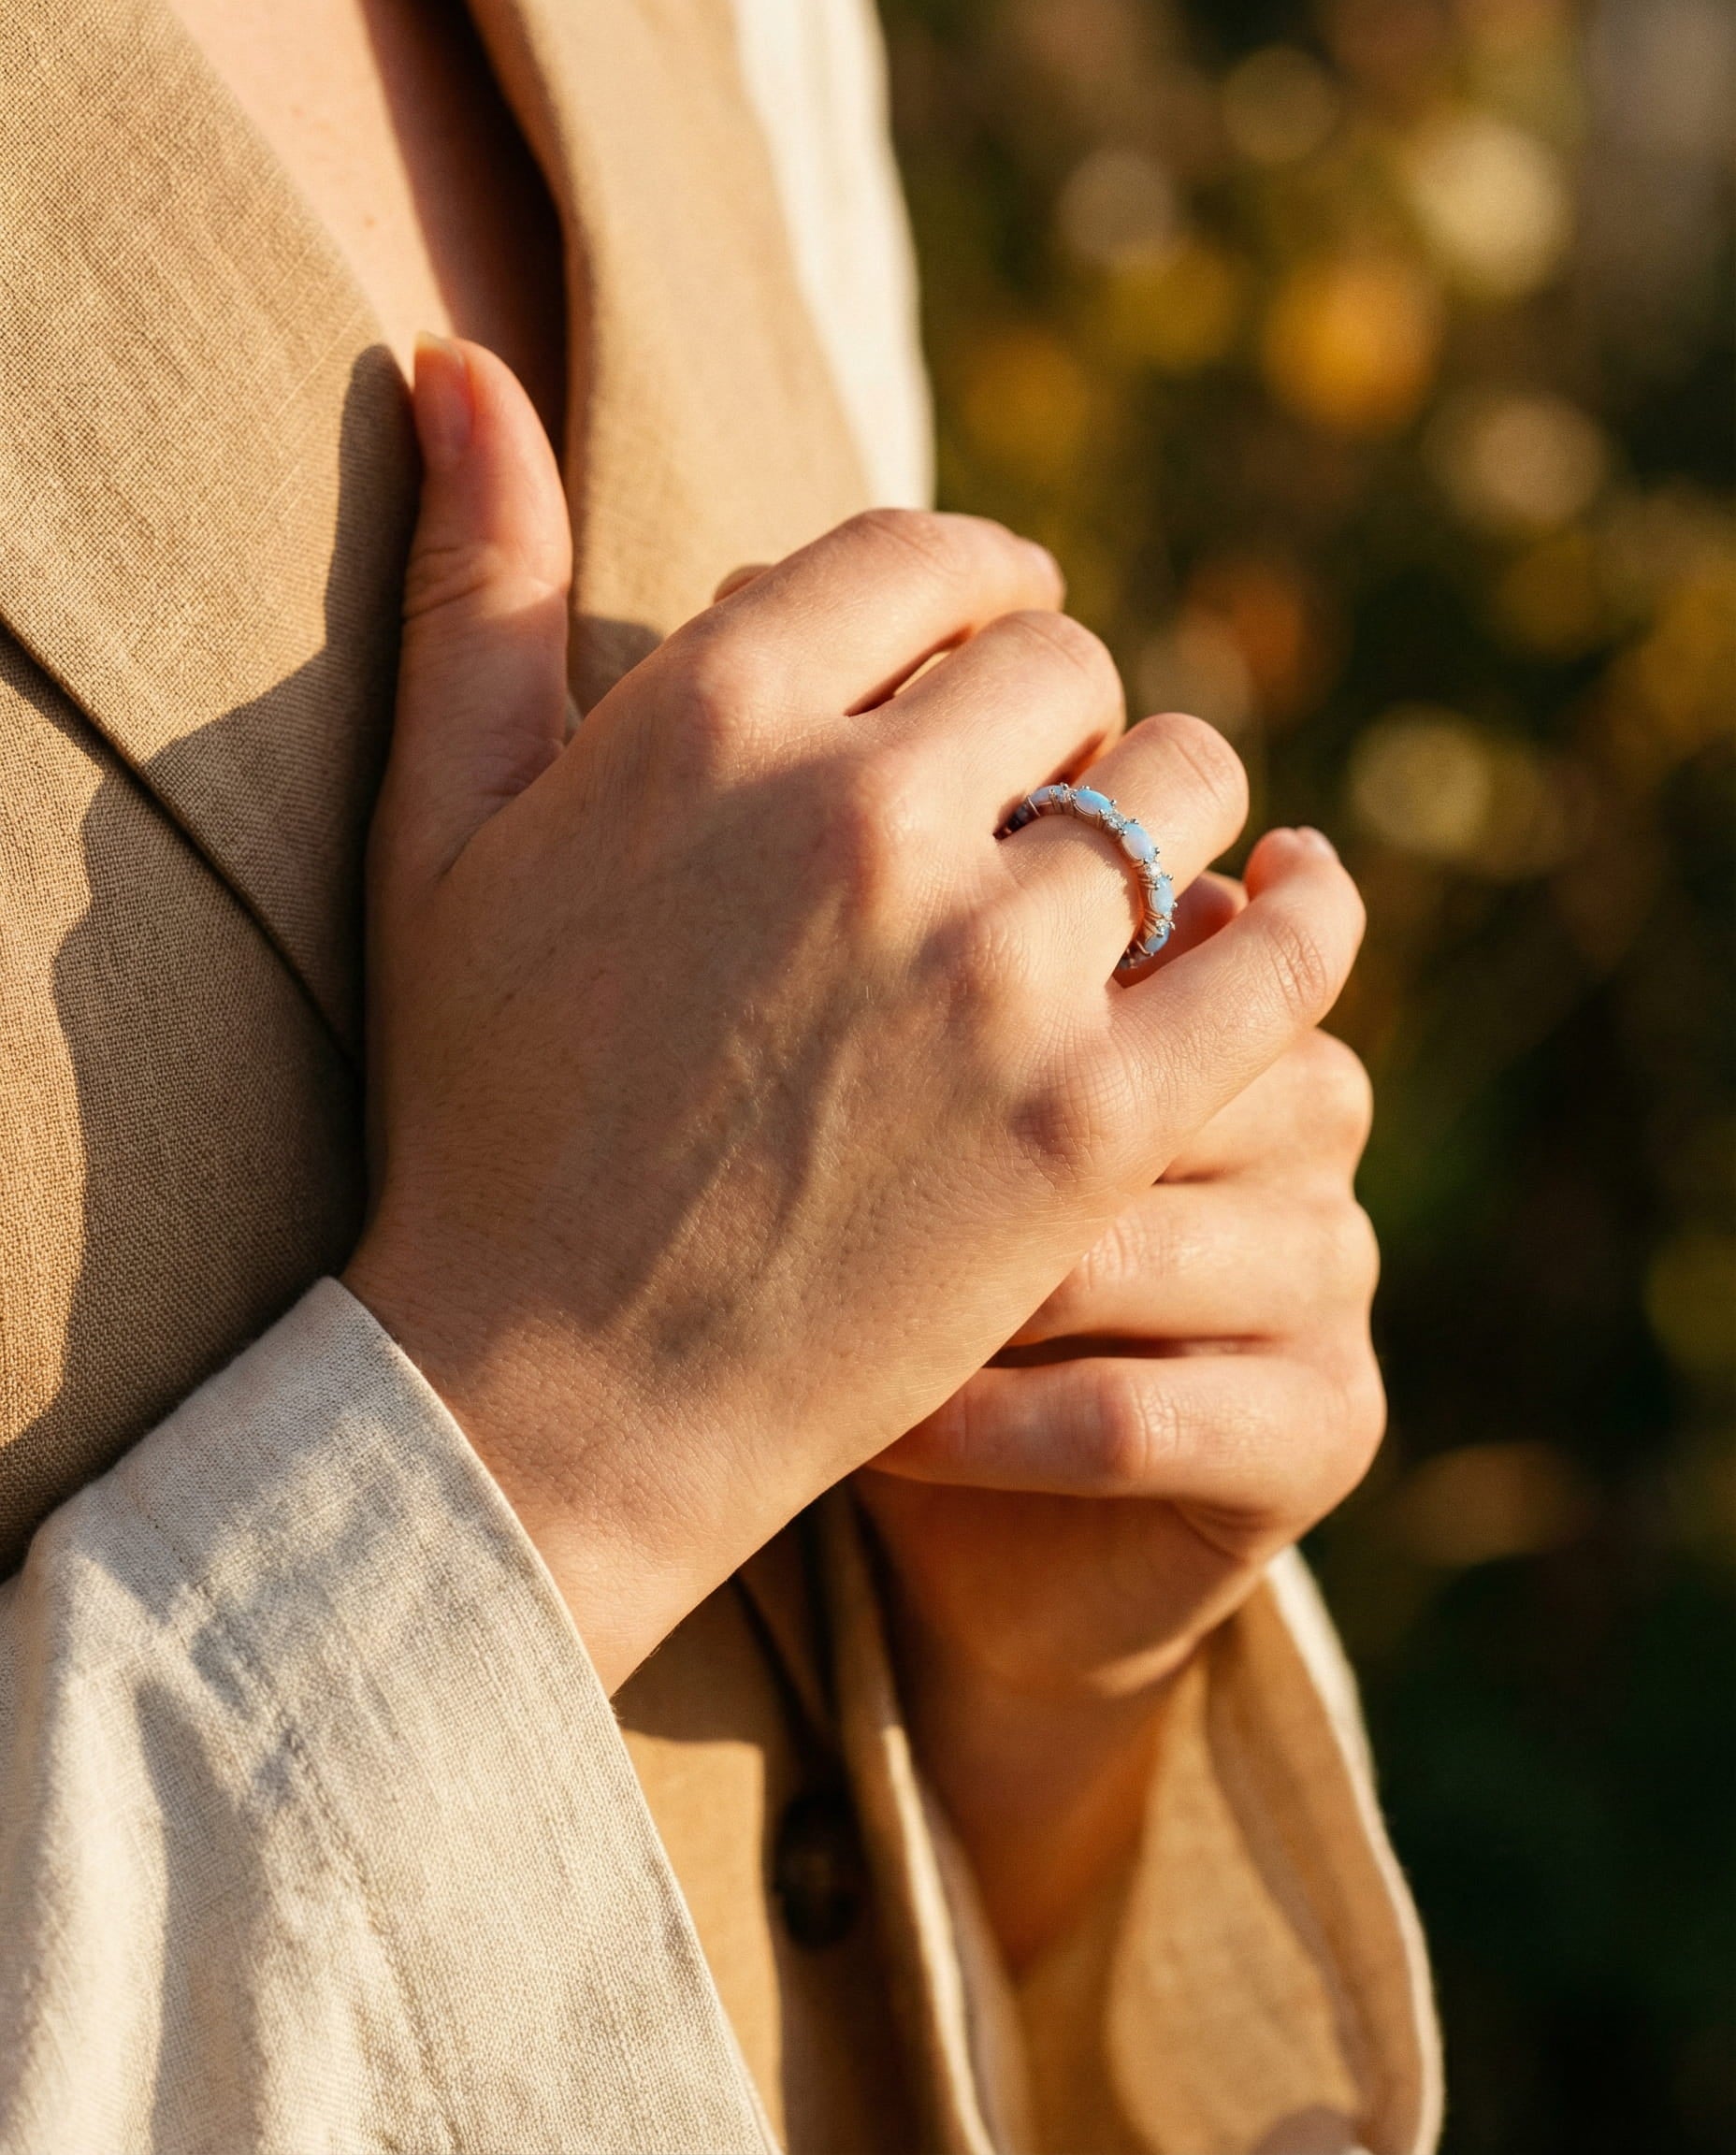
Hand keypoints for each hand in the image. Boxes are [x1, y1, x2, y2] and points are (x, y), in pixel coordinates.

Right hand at [343, 338, 1365, 1691]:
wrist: (546, 1395)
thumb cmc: (480, 1114)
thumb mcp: (434, 836)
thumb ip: (473, 590)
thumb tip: (452, 364)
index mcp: (709, 718)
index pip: (921, 555)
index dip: (970, 585)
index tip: (987, 634)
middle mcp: (861, 815)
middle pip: (1065, 663)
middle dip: (1059, 710)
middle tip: (1038, 790)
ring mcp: (989, 973)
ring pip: (1184, 783)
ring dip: (1171, 802)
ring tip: (1134, 866)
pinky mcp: (1088, 1122)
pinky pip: (1278, 953)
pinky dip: (1309, 911)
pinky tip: (1297, 900)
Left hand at [856, 990, 1382, 1964]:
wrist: (981, 1530)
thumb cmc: (918, 1270)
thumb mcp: (922, 1104)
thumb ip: (939, 985)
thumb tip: (863, 855)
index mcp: (1226, 988)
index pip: (1138, 932)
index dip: (1001, 986)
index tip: (853, 1024)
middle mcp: (1311, 1109)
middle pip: (1138, 1083)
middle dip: (961, 1158)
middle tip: (813, 1191)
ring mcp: (1335, 1265)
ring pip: (1123, 1249)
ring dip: (957, 1297)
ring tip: (831, 1316)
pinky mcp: (1327, 1423)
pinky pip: (1131, 1412)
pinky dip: (988, 1425)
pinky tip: (892, 1427)